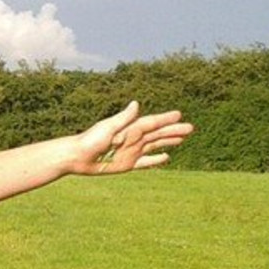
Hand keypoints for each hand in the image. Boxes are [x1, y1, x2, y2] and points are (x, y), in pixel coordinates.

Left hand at [68, 102, 192, 174]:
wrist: (77, 157)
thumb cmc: (90, 140)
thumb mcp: (107, 128)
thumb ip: (123, 118)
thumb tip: (136, 104)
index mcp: (129, 128)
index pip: (152, 123)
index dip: (165, 119)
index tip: (179, 115)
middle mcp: (133, 139)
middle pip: (158, 134)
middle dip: (173, 131)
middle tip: (190, 128)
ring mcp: (131, 151)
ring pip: (155, 146)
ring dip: (168, 142)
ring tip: (183, 139)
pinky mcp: (127, 164)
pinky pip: (145, 162)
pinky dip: (156, 160)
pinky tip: (167, 157)